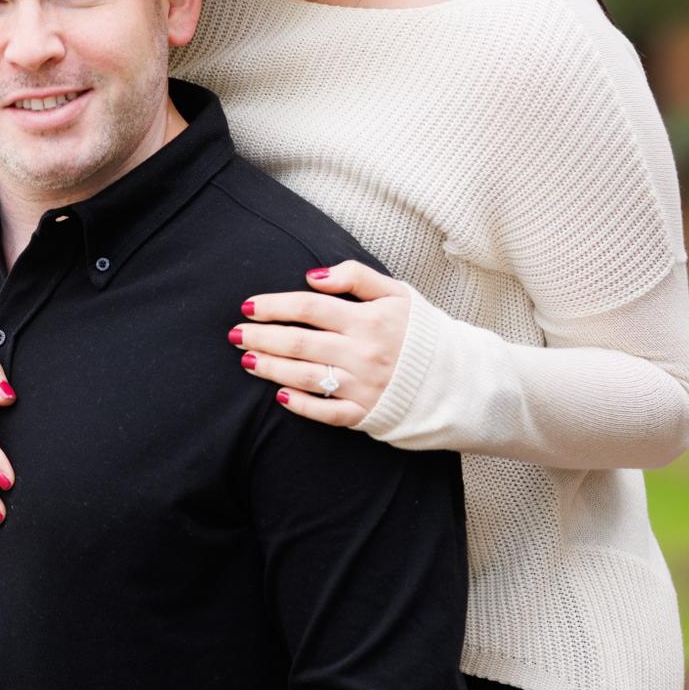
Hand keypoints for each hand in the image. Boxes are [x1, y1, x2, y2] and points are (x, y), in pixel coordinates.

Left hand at [230, 260, 411, 424]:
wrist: (454, 377)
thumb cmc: (419, 331)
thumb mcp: (398, 292)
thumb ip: (357, 277)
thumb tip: (313, 275)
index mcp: (369, 320)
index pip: (310, 308)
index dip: (275, 306)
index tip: (248, 306)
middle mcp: (363, 353)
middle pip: (300, 343)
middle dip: (262, 338)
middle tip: (234, 335)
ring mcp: (363, 386)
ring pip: (307, 377)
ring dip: (271, 369)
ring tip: (247, 360)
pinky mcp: (365, 414)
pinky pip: (326, 413)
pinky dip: (301, 405)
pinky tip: (279, 395)